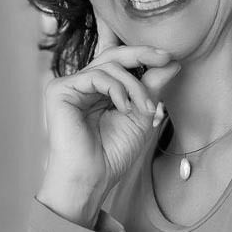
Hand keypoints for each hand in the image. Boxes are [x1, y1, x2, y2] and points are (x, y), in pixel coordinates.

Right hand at [37, 18, 180, 225]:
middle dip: (142, 54)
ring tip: (145, 109)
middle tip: (166, 57)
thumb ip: (152, 87)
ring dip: (134, 86)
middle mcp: (83, 84)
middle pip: (113, 55)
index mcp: (99, 89)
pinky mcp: (60, 90)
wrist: (92, 178)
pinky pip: (96, 76)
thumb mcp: (141, 114)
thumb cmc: (114, 153)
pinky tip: (125, 108)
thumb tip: (172, 63)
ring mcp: (70, 86)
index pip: (118, 61)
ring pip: (109, 66)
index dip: (141, 53)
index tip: (169, 57)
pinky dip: (117, 89)